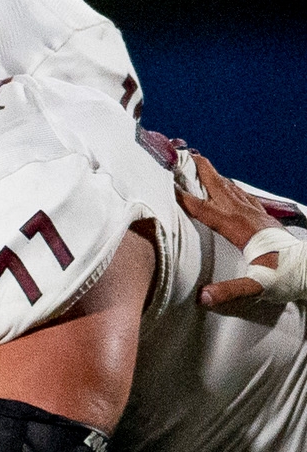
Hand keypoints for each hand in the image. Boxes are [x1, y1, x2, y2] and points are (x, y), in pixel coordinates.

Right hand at [185, 153, 306, 307]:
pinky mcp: (263, 217)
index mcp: (239, 228)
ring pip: (231, 188)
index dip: (185, 198)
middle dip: (202, 171)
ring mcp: (256, 214)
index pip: (205, 209)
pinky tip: (227, 186)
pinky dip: (230, 186)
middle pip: (219, 187)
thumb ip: (230, 290)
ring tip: (201, 165)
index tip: (168, 186)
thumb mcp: (257, 285)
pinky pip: (242, 195)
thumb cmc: (283, 276)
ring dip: (214, 175)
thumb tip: (202, 297)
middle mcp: (246, 215)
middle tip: (186, 155)